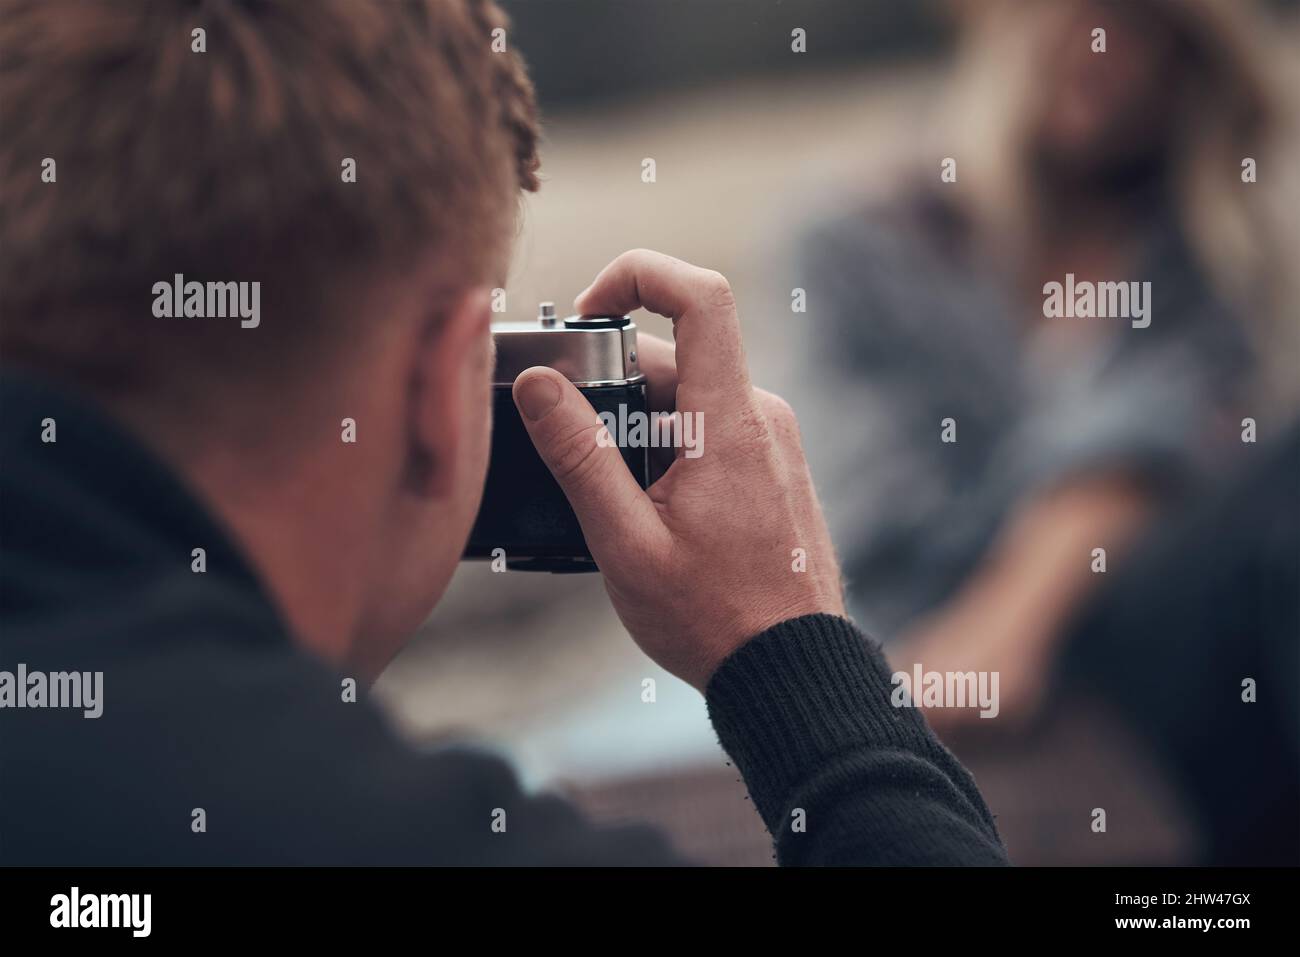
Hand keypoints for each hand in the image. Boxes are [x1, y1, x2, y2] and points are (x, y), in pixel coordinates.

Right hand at [512, 250, 844, 690]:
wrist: (792, 669)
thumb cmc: (713, 617)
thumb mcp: (625, 543)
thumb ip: (578, 457)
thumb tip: (537, 386)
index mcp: (729, 421)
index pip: (701, 295)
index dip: (639, 274)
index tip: (584, 312)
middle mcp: (761, 416)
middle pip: (675, 354)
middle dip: (609, 379)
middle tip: (567, 439)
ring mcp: (771, 440)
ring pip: (687, 394)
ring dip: (634, 421)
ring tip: (607, 495)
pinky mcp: (771, 465)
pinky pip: (709, 426)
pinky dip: (664, 443)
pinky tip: (643, 505)